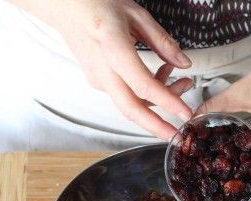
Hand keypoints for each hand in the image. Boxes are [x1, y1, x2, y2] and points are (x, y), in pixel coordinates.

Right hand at [23, 0, 193, 137]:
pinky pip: (125, 94)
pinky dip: (146, 92)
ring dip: (158, 102)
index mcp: (113, 48)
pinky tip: (161, 75)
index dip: (167, 102)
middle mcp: (103, 70)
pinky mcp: (98, 81)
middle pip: (130, 109)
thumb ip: (162, 41)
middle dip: (156, 127)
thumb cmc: (97, 4)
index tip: (185, 114)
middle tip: (178, 137)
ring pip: (130, 103)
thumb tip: (184, 63)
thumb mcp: (136, 14)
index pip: (143, 86)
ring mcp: (98, 79)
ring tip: (183, 83)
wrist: (65, 7)